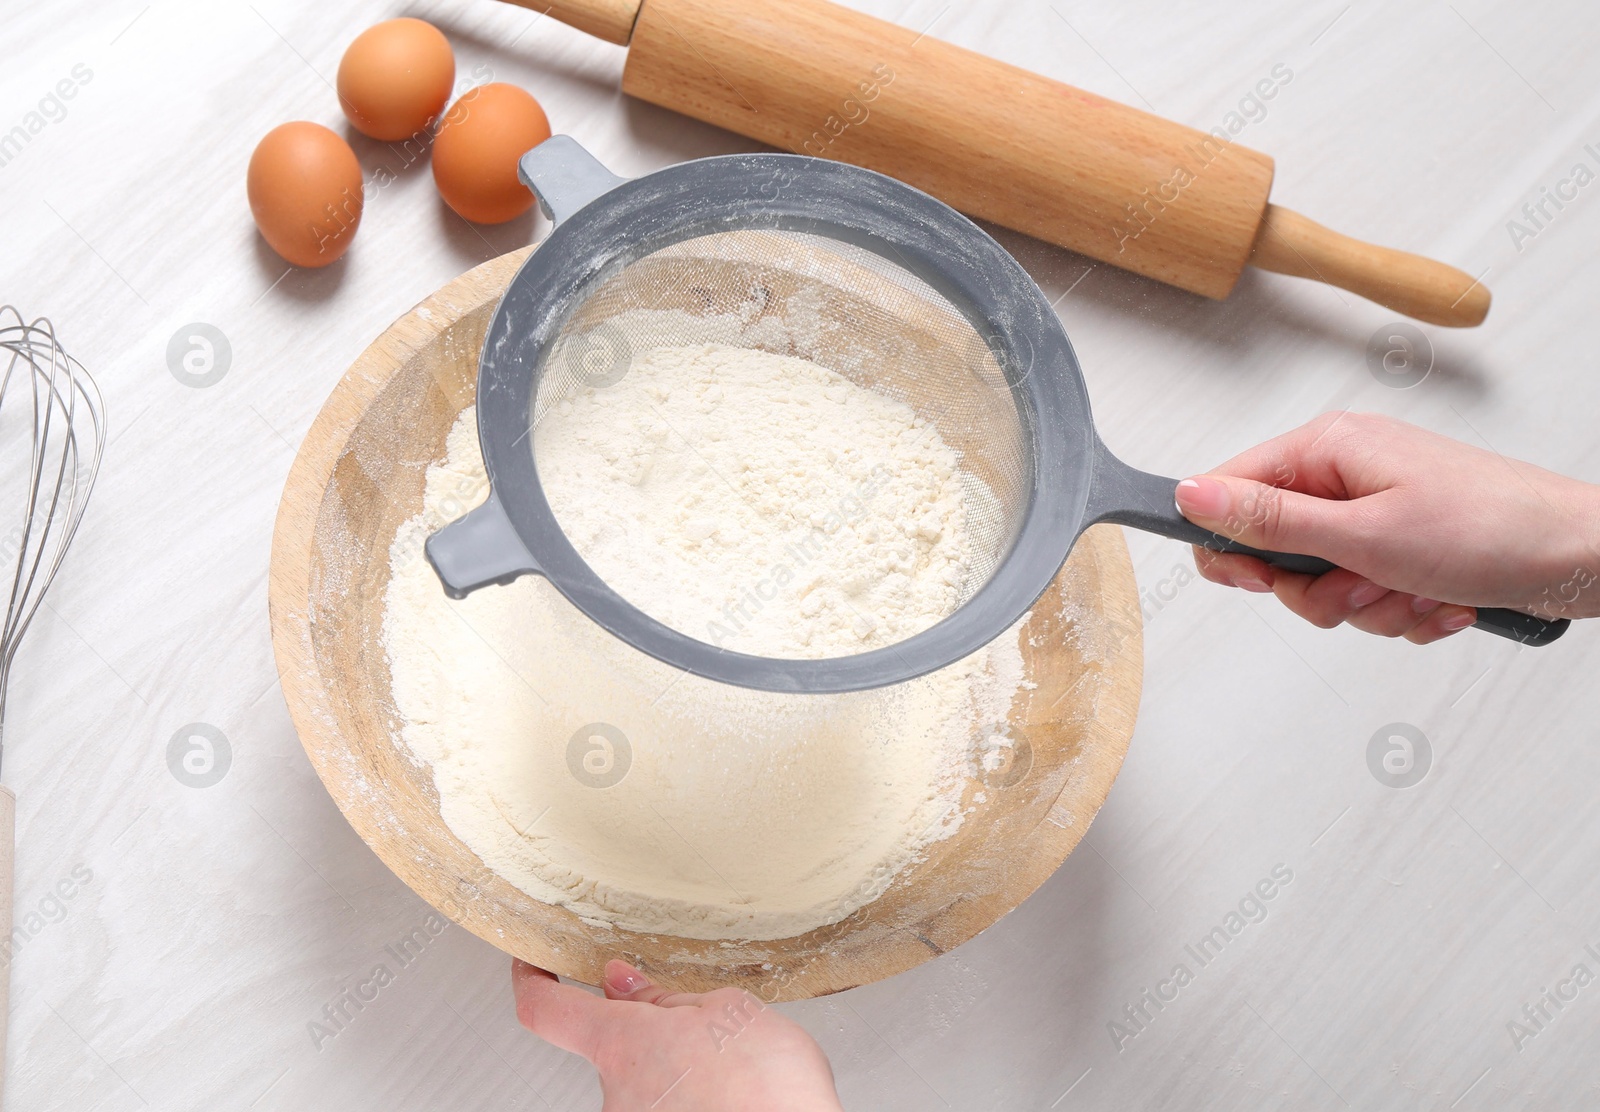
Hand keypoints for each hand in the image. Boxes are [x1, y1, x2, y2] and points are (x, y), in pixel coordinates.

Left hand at [513, 958, 844, 1111]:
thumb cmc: (770, 1091)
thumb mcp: (726, 1010)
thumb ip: (664, 997)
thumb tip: (624, 984)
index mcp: (620, 1047)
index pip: (543, 1010)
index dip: (530, 978)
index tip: (533, 960)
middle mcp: (615, 1096)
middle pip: (611, 1045)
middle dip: (653, 1028)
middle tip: (708, 1026)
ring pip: (646, 1078)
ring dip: (682, 1065)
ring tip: (737, 1067)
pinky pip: (669, 1106)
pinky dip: (697, 1095)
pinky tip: (736, 1093)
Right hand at [1174, 411, 1599, 641]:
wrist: (1584, 556)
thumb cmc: (1493, 528)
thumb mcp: (1363, 533)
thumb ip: (1268, 520)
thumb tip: (1190, 495)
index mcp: (1326, 449)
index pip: (1228, 489)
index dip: (1230, 545)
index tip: (1258, 581)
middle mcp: (1345, 473)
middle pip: (1275, 551)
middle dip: (1320, 588)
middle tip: (1363, 584)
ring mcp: (1376, 510)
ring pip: (1323, 583)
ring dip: (1367, 605)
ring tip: (1416, 591)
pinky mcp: (1403, 544)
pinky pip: (1366, 594)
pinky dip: (1399, 609)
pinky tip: (1440, 600)